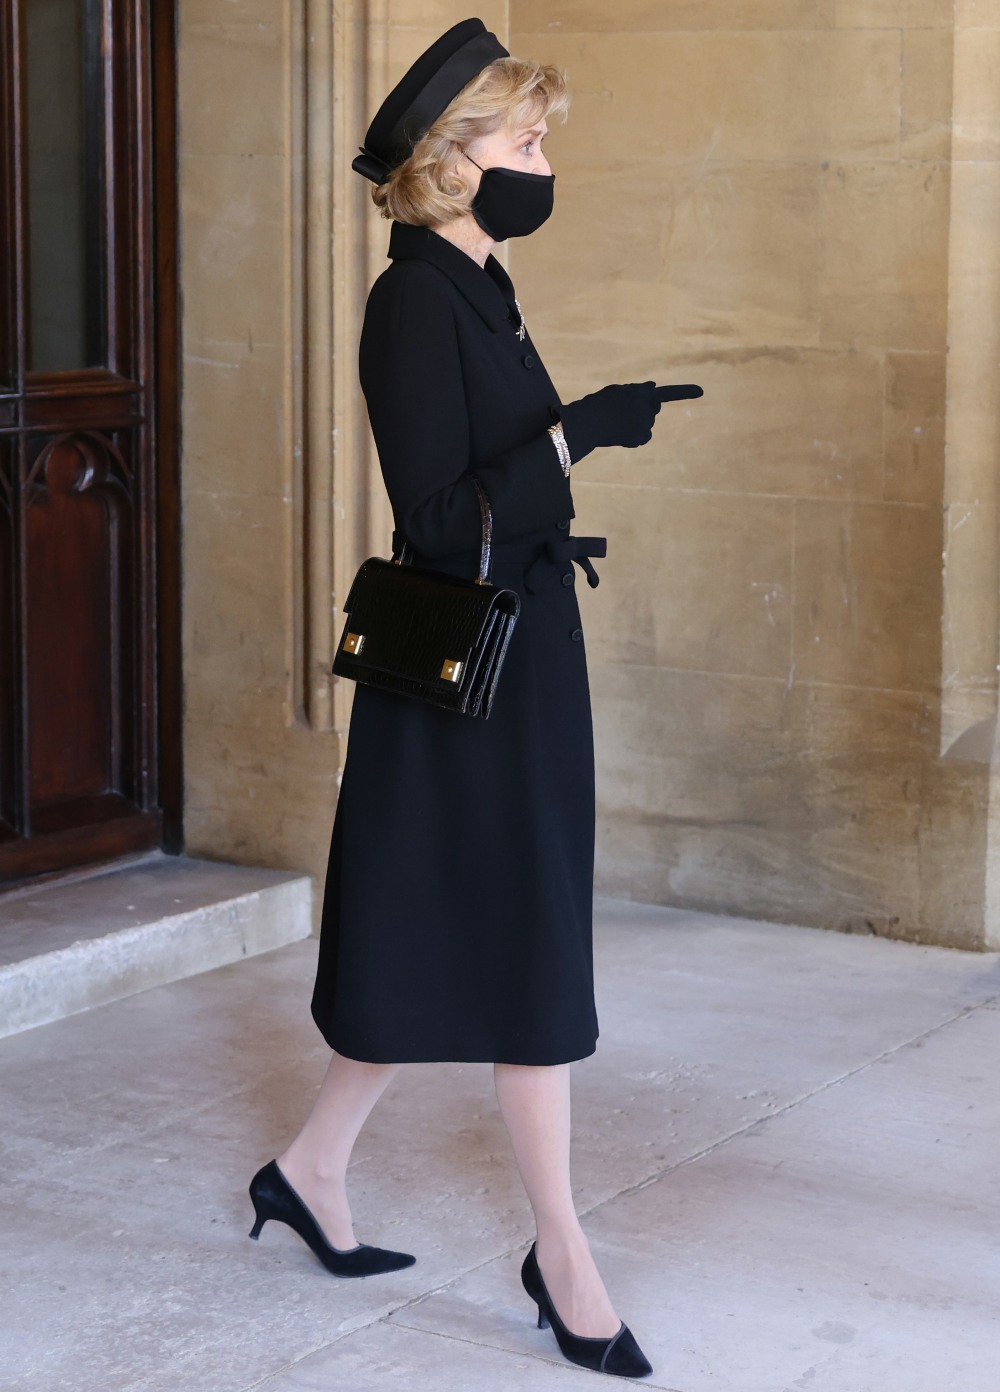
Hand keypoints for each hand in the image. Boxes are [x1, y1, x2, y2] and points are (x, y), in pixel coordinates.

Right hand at [558, 381, 703, 462]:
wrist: (586, 423)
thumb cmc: (598, 404)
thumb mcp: (618, 391)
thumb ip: (638, 389)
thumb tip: (654, 385)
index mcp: (642, 393)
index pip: (667, 393)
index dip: (685, 392)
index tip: (701, 391)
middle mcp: (647, 408)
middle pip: (655, 407)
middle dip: (646, 407)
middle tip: (625, 410)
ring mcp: (645, 424)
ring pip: (646, 423)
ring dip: (635, 422)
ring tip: (616, 422)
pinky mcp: (641, 437)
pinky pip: (644, 437)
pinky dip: (635, 437)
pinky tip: (620, 434)